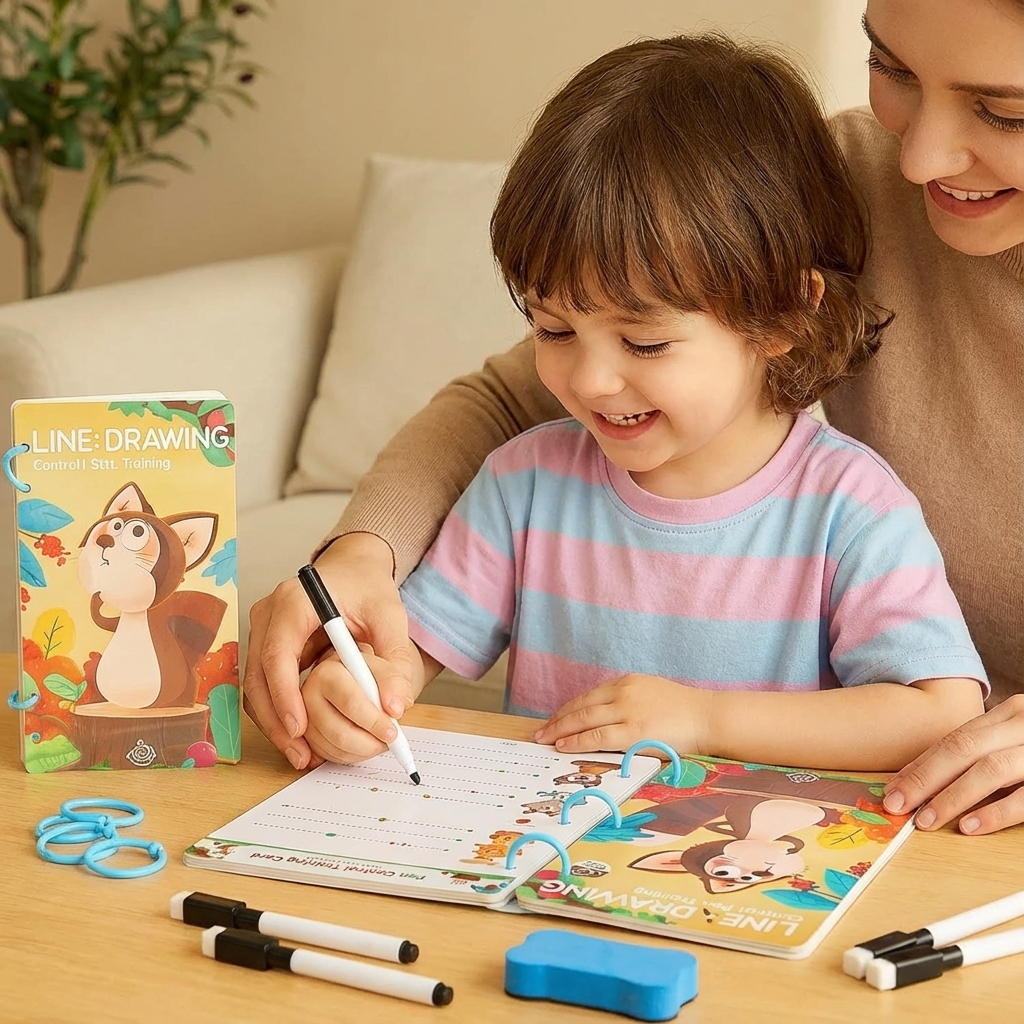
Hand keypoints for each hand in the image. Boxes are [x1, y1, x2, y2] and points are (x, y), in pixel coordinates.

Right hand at [242, 532, 416, 768]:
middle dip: (275, 720)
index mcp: (294, 601)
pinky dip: (276, 713)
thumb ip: (396, 657)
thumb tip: (397, 705)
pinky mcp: (265, 645)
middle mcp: (269, 613)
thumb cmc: (368, 587)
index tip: (299, 727)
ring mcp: (262, 630)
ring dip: (273, 723)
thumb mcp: (389, 616)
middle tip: (299, 753)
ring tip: (300, 755)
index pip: (277, 652)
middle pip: (257, 675)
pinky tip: (299, 738)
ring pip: (254, 686)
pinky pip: (263, 685)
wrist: (353, 568)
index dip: (284, 694)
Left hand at [533, 674, 712, 754]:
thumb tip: (606, 719)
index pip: (588, 697)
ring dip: (560, 731)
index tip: (554, 720)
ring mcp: (628, 712)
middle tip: (540, 732)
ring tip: (545, 741)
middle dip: (557, 721)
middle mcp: (623, 693)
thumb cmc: (684, 711)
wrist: (709, 717)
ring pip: (584, 720)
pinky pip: (598, 737)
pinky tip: (564, 746)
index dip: (567, 710)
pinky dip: (577, 741)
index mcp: (627, 683)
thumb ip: (629, 702)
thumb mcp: (651, 695)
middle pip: (580, 707)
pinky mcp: (634, 732)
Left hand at [882, 695, 1023, 834]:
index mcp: (1011, 714)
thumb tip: (925, 777)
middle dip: (924, 779)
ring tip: (926, 820)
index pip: (953, 738)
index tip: (893, 789)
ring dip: (953, 797)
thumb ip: (981, 752)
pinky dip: (997, 812)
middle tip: (897, 805)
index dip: (920, 764)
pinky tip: (971, 826)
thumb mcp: (1016, 740)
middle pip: (962, 749)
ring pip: (989, 769)